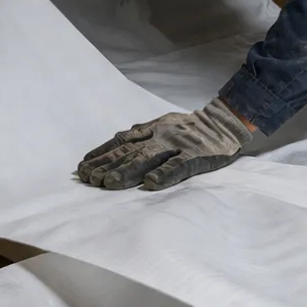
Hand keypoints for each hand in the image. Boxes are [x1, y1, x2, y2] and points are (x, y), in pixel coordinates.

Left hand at [78, 99, 252, 190]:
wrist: (225, 122)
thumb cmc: (190, 127)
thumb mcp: (163, 124)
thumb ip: (141, 134)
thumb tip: (114, 143)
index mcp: (152, 128)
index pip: (121, 141)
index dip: (101, 153)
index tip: (82, 166)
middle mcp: (161, 135)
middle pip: (130, 151)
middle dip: (108, 165)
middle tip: (88, 178)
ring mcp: (179, 145)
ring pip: (149, 157)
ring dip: (128, 171)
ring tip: (110, 183)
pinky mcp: (197, 156)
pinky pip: (179, 166)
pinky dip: (164, 174)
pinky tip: (150, 184)